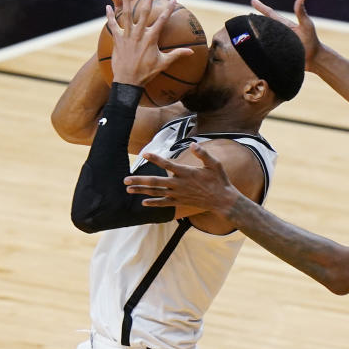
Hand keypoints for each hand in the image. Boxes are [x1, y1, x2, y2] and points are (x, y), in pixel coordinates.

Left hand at [105, 0, 192, 85]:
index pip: (162, 20)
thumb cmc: (147, 73)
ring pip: (126, 14)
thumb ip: (177, 55)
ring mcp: (127, 36)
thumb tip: (192, 52)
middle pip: (145, 12)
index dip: (168, 9)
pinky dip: (110, 16)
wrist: (128, 81)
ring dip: (127, 0)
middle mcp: (139, 34)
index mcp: (151, 39)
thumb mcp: (163, 63)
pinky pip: (112, 25)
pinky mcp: (117, 39)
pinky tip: (107, 6)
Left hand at [124, 144, 240, 213]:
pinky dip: (153, 203)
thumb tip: (193, 144)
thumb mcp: (215, 164)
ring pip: (156, 192)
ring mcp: (178, 194)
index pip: (167, 164)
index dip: (155, 158)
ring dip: (141, 190)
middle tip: (125, 179)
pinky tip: (143, 202)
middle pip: (155, 182)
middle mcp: (179, 184)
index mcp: (186, 173)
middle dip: (139, 180)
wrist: (222, 200)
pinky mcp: (180, 202)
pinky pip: (163, 203)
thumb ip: (203, 154)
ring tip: (128, 189)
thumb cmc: (219, 180)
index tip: (144, 154)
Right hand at [251, 0, 321, 70]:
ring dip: (255, 34)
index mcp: (284, 25)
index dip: (261, 7)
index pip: (270, 14)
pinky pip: (267, 49)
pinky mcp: (278, 53)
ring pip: (264, 37)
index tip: (252, 0)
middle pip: (265, 25)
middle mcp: (280, 33)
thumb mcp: (306, 25)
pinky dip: (260, 47)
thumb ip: (301, 13)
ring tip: (244, 32)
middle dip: (255, 21)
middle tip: (245, 17)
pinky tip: (252, 49)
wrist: (315, 59)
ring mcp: (279, 43)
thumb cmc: (312, 41)